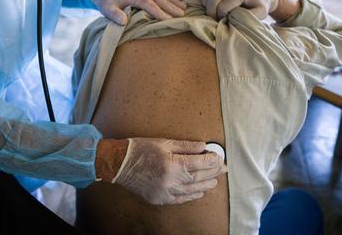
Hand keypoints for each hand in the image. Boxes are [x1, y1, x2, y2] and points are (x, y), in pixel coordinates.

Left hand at [91, 0, 185, 25]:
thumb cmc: (108, 4)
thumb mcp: (107, 9)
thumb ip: (114, 15)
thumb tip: (123, 21)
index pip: (147, 3)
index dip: (157, 11)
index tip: (166, 20)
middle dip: (170, 7)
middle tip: (181, 17)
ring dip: (174, 3)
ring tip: (185, 11)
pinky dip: (174, 0)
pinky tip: (183, 4)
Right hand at [104, 138, 225, 204]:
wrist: (119, 164)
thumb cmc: (139, 149)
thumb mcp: (164, 142)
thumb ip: (185, 146)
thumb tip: (203, 146)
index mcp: (173, 164)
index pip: (200, 163)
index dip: (212, 160)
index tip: (219, 157)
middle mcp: (171, 180)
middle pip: (199, 177)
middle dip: (213, 172)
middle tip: (222, 168)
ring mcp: (165, 192)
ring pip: (192, 190)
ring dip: (205, 185)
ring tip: (214, 180)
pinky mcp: (160, 198)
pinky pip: (180, 199)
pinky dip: (191, 195)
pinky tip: (199, 192)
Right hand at [200, 0, 281, 19]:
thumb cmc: (261, 5)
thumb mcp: (261, 14)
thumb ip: (248, 17)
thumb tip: (232, 19)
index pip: (222, 7)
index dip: (220, 17)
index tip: (224, 21)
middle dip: (211, 12)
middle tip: (215, 18)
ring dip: (206, 3)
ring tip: (212, 10)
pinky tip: (210, 1)